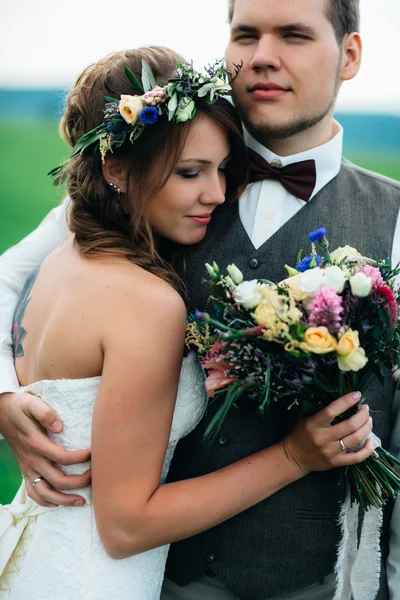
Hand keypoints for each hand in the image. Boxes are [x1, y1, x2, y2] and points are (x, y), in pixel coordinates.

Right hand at [0, 391, 90, 506]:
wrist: (2, 414)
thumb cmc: (20, 407)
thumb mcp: (32, 403)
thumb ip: (46, 413)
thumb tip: (60, 427)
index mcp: (36, 444)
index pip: (63, 457)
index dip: (81, 458)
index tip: (94, 453)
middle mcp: (32, 460)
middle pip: (58, 480)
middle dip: (79, 482)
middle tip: (96, 477)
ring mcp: (28, 469)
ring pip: (45, 493)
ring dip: (64, 500)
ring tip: (82, 501)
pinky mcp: (25, 472)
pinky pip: (33, 493)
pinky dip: (46, 502)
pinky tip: (59, 502)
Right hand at [282, 391, 373, 473]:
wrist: (293, 458)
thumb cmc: (299, 433)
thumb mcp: (303, 417)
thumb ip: (315, 406)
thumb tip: (331, 393)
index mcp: (313, 424)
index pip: (332, 411)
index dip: (346, 401)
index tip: (357, 395)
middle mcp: (323, 438)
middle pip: (349, 425)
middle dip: (362, 415)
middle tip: (365, 408)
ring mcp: (331, 452)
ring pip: (355, 439)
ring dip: (366, 428)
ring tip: (369, 420)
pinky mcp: (336, 462)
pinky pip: (357, 458)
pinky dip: (367, 450)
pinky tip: (371, 441)